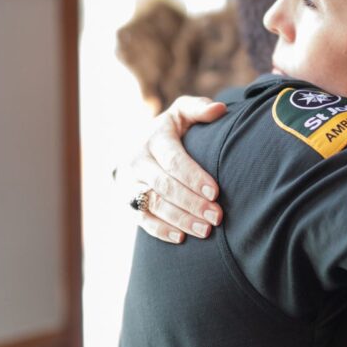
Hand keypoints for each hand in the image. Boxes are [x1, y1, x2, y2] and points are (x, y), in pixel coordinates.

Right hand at [117, 96, 226, 243]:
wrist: (135, 146)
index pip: (173, 160)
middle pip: (164, 186)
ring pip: (153, 204)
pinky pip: (141, 219)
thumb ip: (199, 109)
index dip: (194, 177)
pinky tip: (181, 238)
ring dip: (179, 219)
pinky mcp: (127, 201)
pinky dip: (160, 230)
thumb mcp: (181, 114)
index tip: (215, 192)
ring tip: (205, 231)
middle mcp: (137, 160)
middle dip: (191, 203)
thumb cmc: (171, 130)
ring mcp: (129, 182)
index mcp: (154, 137)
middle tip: (217, 217)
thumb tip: (220, 110)